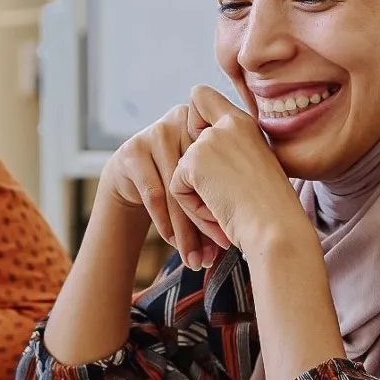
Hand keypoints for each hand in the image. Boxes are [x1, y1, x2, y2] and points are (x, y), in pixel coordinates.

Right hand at [101, 103, 220, 269]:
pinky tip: (173, 242)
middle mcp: (182, 121)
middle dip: (207, 222)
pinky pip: (154, 193)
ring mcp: (155, 133)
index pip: (221, 166)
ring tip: (194, 258)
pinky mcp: (133, 150)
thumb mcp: (204, 176)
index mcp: (209, 122)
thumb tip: (247, 234)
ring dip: (186, 230)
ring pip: (176, 190)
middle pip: (198, 179)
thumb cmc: (180, 179)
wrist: (133, 174)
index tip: (232, 236)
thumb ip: (224, 190)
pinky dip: (165, 222)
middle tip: (216, 254)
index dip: (228, 202)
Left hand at [171, 86, 309, 255]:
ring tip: (228, 210)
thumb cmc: (272, 210)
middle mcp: (227, 123)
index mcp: (244, 123)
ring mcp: (209, 140)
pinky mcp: (194, 161)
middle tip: (225, 197)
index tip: (210, 154)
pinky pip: (176, 188)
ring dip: (198, 197)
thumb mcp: (255, 168)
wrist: (277, 228)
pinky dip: (193, 208)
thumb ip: (228, 152)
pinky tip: (219, 214)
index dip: (193, 121)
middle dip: (194, 174)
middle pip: (183, 136)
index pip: (200, 96)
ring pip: (181, 170)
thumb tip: (195, 155)